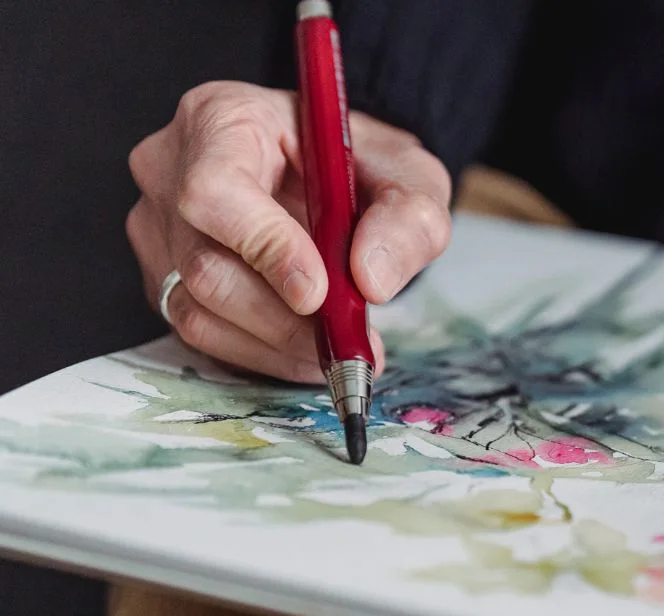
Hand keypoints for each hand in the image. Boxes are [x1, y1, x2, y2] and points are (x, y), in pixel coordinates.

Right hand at [126, 81, 451, 382]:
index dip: (264, 248)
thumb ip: (407, 218)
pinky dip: (260, 353)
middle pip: (204, 263)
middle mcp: (170, 168)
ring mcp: (157, 225)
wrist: (335, 178)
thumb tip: (372, 279)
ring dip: (275, 344)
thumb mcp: (409, 176)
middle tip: (347, 340)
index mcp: (221, 118)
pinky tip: (306, 351)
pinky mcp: (162, 275)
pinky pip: (198, 331)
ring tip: (339, 349)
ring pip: (196, 308)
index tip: (318, 292)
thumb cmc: (361, 165)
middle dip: (282, 317)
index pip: (215, 190)